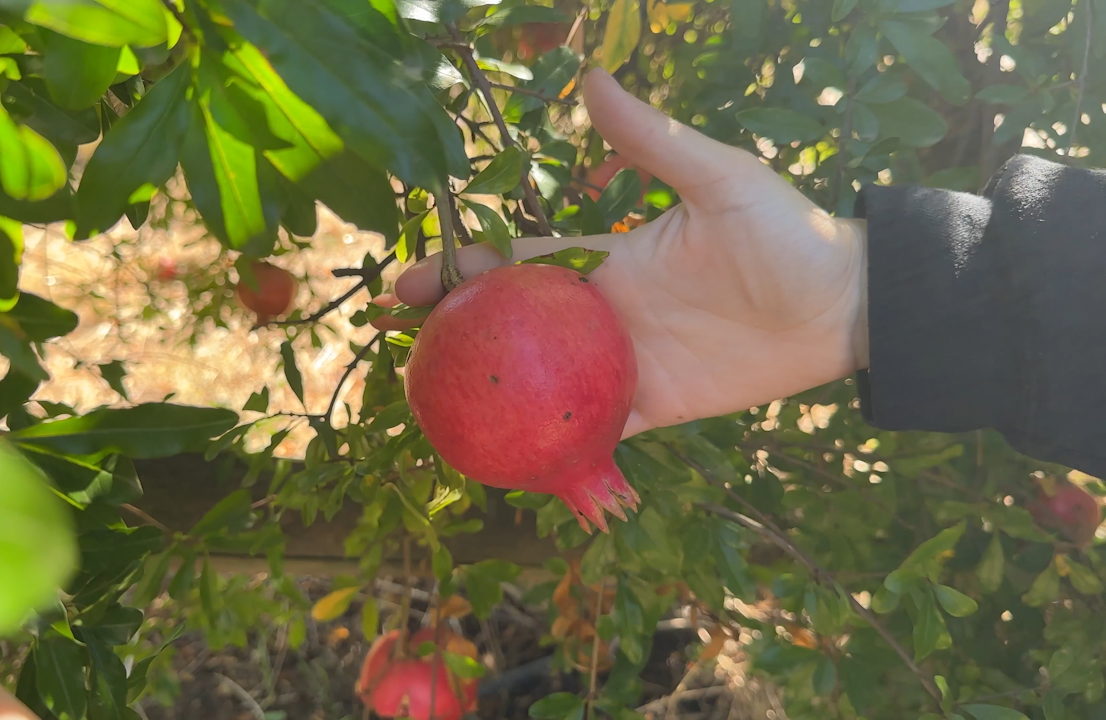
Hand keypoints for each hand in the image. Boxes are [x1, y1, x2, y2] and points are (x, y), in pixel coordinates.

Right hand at [375, 68, 868, 438]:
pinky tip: (507, 457)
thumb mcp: (717, 179)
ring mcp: (626, 366)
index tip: (412, 281)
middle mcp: (607, 316)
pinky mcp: (656, 408)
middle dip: (459, 338)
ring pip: (543, 384)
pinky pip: (594, 430)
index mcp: (609, 261)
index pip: (521, 268)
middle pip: (517, 331)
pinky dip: (553, 443)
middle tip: (401, 348)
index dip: (465, 273)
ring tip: (437, 410)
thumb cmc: (785, 232)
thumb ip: (652, 141)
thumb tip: (589, 79)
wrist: (843, 304)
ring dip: (495, 395)